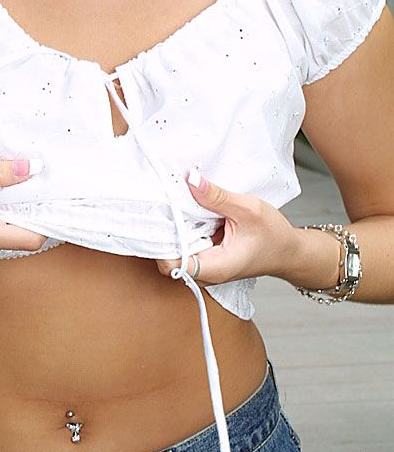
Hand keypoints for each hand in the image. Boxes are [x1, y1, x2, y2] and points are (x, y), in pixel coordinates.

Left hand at [156, 172, 299, 284]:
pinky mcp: (207, 255)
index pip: (173, 263)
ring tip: (177, 201)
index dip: (162, 241)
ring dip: (177, 225)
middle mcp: (206, 271)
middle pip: (170, 254)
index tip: (163, 216)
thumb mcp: (248, 209)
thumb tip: (189, 180)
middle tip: (166, 200)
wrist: (289, 251)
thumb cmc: (274, 236)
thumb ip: (216, 196)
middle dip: (167, 228)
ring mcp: (206, 264)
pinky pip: (188, 241)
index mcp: (215, 267)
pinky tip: (189, 208)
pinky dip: (187, 225)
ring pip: (177, 247)